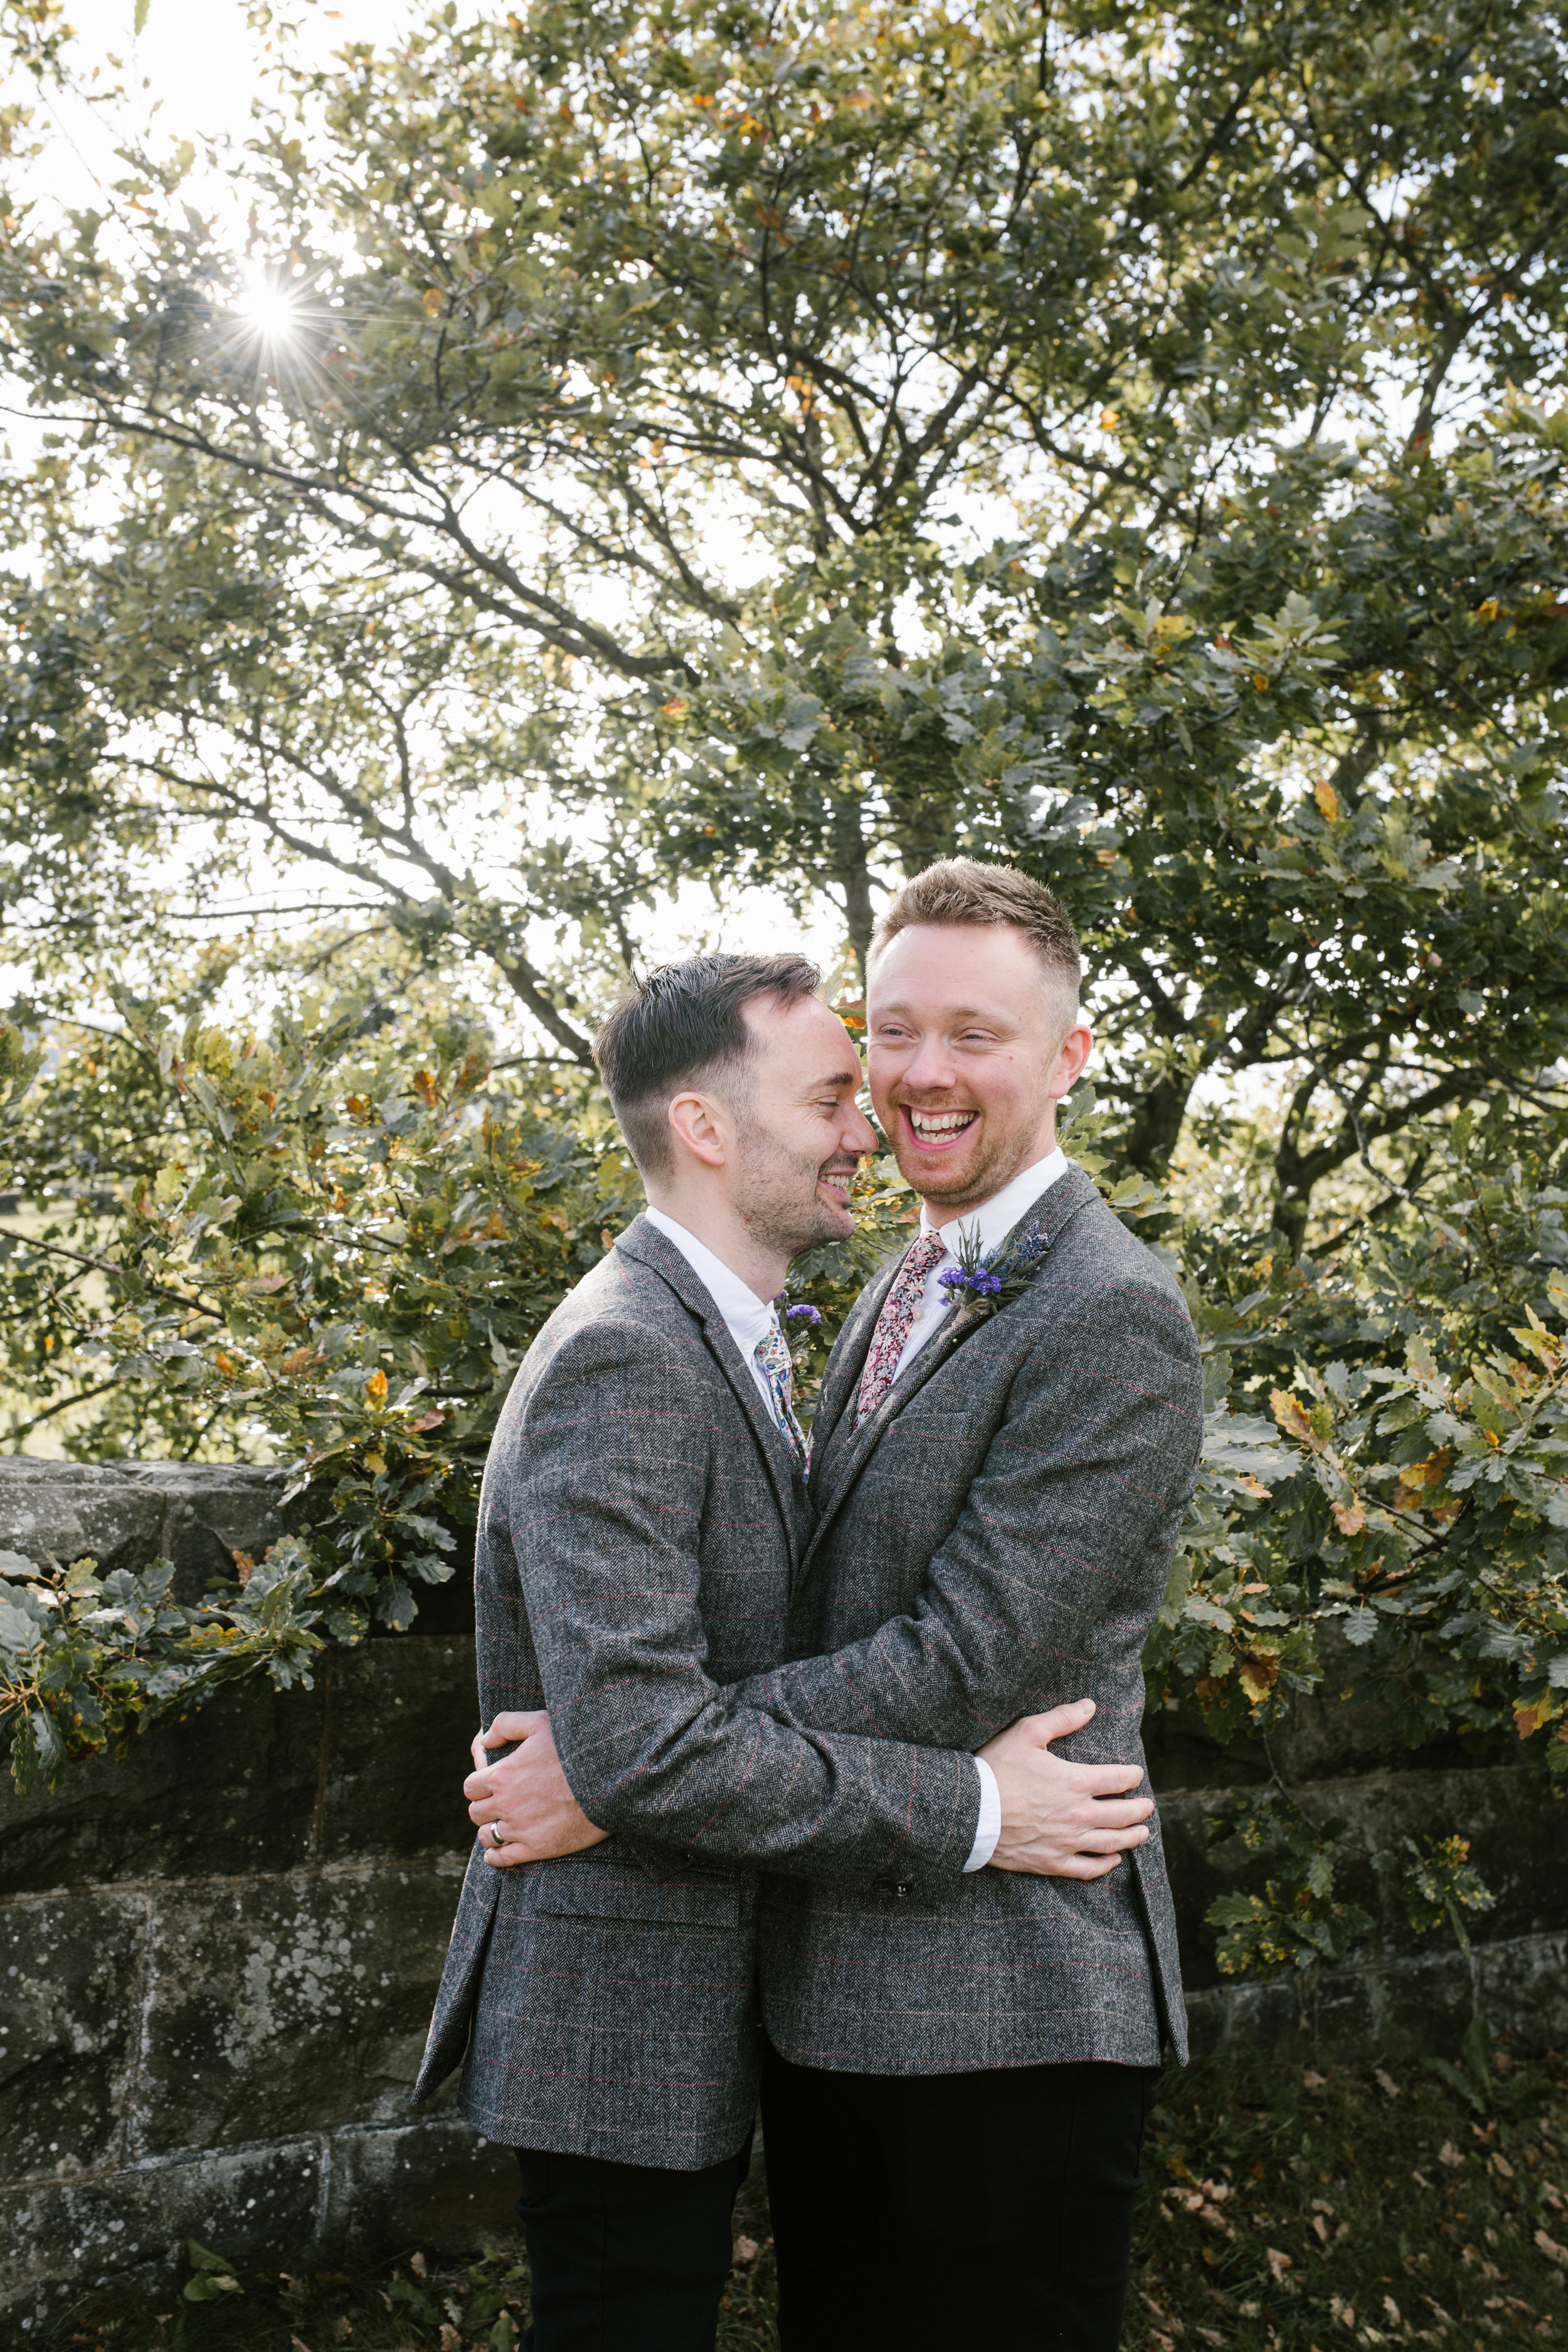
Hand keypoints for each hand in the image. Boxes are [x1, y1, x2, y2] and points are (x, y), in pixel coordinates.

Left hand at [464, 1710, 608, 1868]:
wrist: (609, 1781)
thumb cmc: (574, 1748)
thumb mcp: (540, 1722)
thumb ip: (506, 1724)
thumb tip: (484, 1740)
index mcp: (502, 1775)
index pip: (470, 1787)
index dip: (477, 1785)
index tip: (487, 1785)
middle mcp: (506, 1804)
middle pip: (475, 1812)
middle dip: (483, 1807)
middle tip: (495, 1804)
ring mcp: (520, 1829)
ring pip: (486, 1836)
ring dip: (489, 1830)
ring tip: (498, 1826)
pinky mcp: (536, 1848)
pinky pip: (503, 1859)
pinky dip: (494, 1856)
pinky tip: (495, 1853)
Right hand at [979, 1698, 1153, 1878]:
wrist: (970, 1811)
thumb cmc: (996, 1768)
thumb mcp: (1026, 1732)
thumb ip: (1061, 1719)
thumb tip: (1089, 1706)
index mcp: (1075, 1781)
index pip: (1118, 1779)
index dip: (1132, 1776)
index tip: (1137, 1774)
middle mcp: (1078, 1814)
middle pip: (1121, 1814)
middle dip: (1139, 1810)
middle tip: (1148, 1807)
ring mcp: (1066, 1842)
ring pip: (1110, 1843)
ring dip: (1131, 1837)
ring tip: (1142, 1833)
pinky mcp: (1051, 1862)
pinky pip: (1087, 1869)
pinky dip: (1104, 1866)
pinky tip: (1113, 1861)